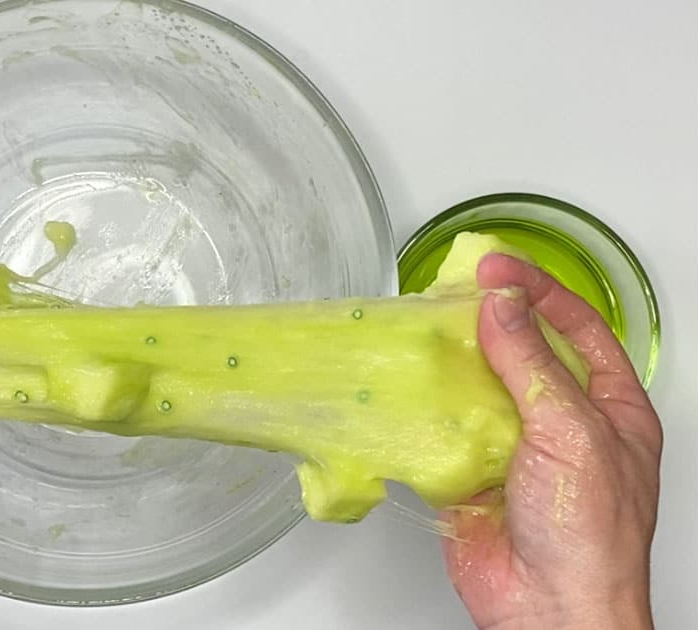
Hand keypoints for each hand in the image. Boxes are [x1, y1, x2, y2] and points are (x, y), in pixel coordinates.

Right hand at [441, 254, 661, 628]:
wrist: (548, 610)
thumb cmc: (590, 534)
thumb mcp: (572, 431)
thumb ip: (530, 364)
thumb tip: (501, 307)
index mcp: (607, 407)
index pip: (574, 328)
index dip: (537, 290)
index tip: (495, 266)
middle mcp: (559, 423)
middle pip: (519, 352)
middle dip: (486, 321)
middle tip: (448, 291)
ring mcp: (511, 448)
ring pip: (474, 388)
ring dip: (448, 363)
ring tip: (418, 331)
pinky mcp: (467, 474)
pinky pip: (438, 430)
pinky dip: (418, 410)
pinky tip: (403, 388)